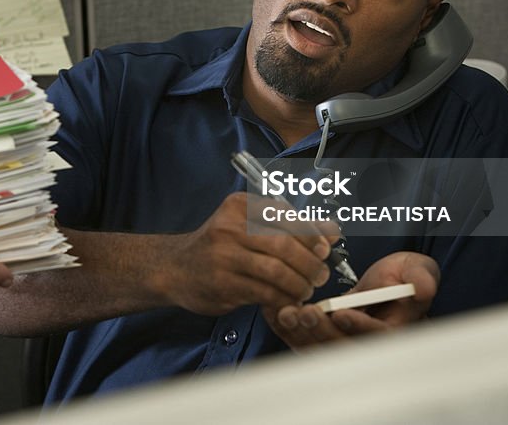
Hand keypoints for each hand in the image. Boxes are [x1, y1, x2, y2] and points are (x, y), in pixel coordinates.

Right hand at [154, 192, 337, 314]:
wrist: (175, 268)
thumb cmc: (219, 246)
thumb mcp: (250, 227)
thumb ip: (291, 227)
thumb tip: (332, 230)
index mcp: (239, 206)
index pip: (286, 216)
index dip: (312, 234)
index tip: (326, 248)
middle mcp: (229, 227)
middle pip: (284, 244)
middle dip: (310, 262)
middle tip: (321, 274)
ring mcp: (223, 256)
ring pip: (276, 271)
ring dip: (299, 284)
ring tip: (306, 289)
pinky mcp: (223, 284)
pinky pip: (264, 292)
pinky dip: (283, 298)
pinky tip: (288, 300)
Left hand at [263, 251, 438, 350]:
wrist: (391, 283)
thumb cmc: (405, 277)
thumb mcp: (418, 271)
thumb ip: (420, 278)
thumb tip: (422, 287)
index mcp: (396, 333)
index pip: (379, 338)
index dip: (359, 327)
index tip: (341, 313)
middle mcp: (370, 346)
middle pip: (345, 349)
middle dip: (322, 331)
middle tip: (304, 311)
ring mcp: (346, 345)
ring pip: (321, 349)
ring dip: (301, 333)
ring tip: (285, 312)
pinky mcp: (327, 339)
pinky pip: (306, 341)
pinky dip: (290, 330)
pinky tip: (276, 312)